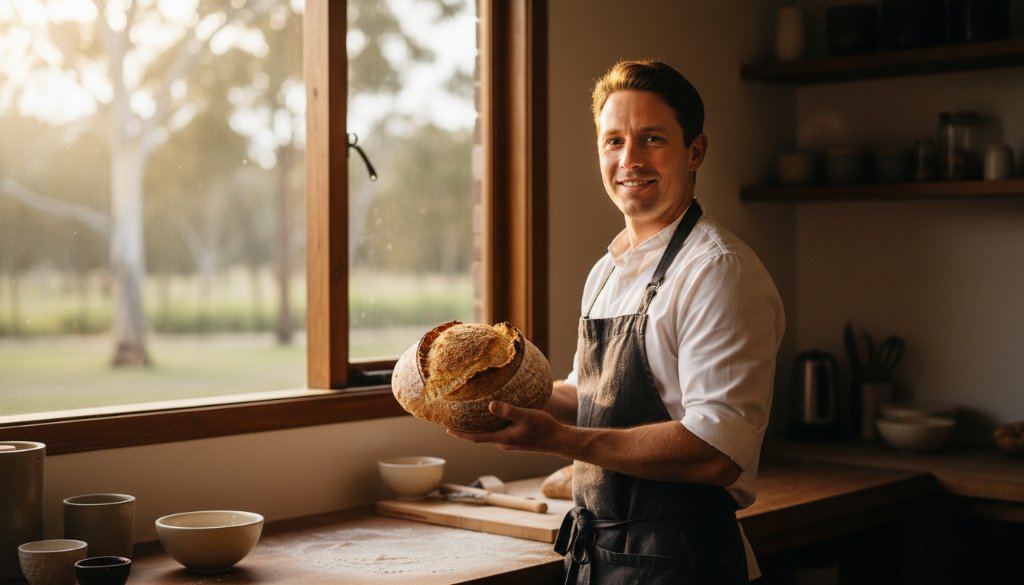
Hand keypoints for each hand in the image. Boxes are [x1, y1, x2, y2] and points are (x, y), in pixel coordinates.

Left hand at [447, 400, 568, 454]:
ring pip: (488, 435)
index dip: (461, 434)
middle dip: (465, 431)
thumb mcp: (526, 416)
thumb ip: (508, 411)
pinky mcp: (515, 440)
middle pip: (479, 437)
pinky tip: (490, 419)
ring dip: (477, 429)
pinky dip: (489, 427)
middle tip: (452, 422)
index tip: (447, 429)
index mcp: (502, 439)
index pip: (476, 438)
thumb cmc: (544, 428)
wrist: (559, 441)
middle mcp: (503, 443)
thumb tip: (490, 405)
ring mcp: (509, 443)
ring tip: (467, 420)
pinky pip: (497, 434)